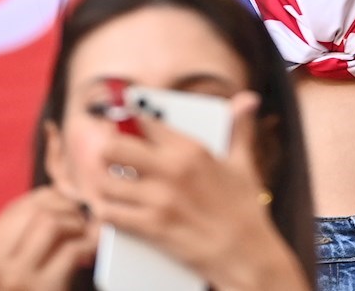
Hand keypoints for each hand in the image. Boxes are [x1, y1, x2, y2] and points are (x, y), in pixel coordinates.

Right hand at [0, 187, 98, 290]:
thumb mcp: (11, 275)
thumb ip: (23, 243)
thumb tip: (56, 198)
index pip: (15, 211)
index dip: (47, 198)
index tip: (66, 202)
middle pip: (33, 211)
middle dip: (66, 207)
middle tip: (83, 217)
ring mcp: (15, 279)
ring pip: (51, 223)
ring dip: (76, 224)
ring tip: (86, 235)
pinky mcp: (43, 289)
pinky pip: (71, 249)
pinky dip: (88, 245)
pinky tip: (91, 253)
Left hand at [92, 92, 307, 290]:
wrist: (246, 254)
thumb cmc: (245, 210)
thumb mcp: (243, 163)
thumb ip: (238, 128)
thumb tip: (248, 100)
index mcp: (191, 148)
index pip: (145, 121)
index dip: (128, 119)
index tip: (121, 119)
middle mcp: (171, 169)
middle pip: (115, 147)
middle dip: (109, 151)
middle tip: (113, 157)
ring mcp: (159, 199)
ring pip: (107, 183)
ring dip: (106, 185)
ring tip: (113, 186)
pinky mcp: (152, 227)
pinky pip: (111, 214)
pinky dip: (107, 213)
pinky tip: (112, 210)